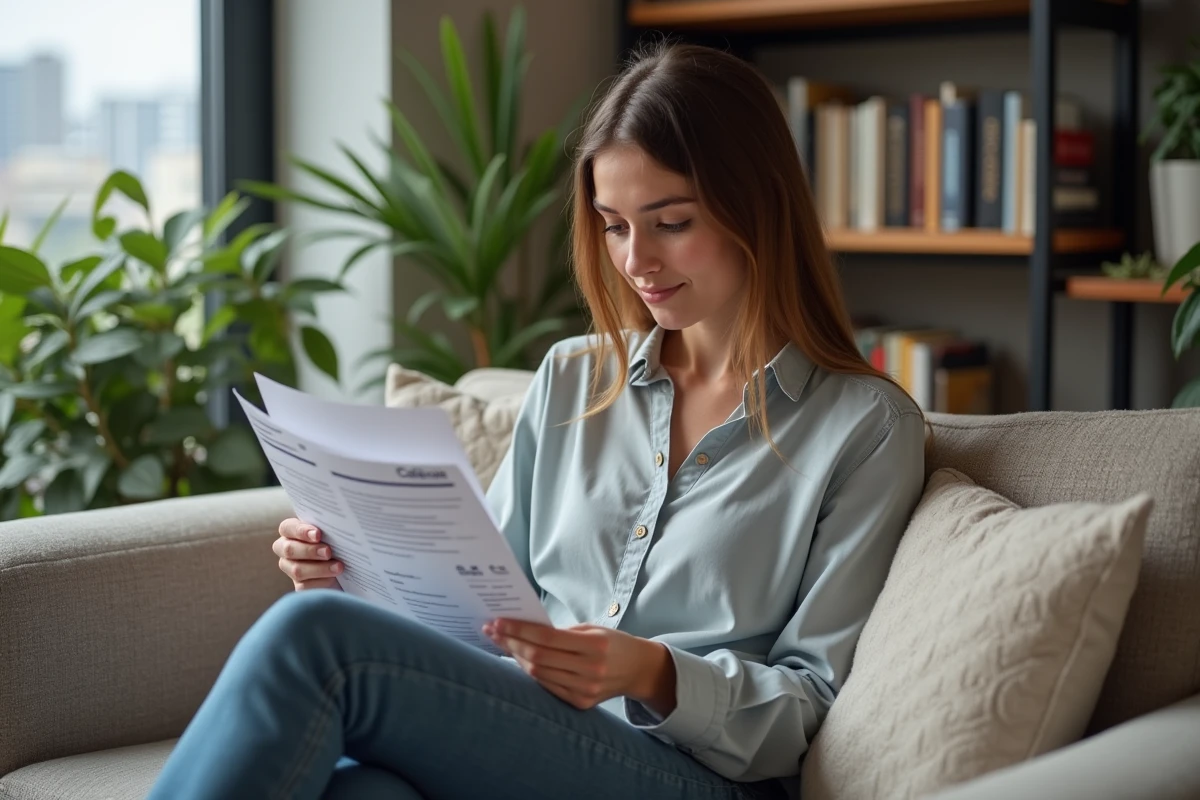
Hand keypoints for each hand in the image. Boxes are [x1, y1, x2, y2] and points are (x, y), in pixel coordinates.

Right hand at [273, 518, 343, 591]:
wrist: (348, 566)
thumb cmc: (338, 543)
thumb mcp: (333, 534)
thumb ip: (330, 528)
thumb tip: (339, 522)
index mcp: (291, 532)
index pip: (288, 527)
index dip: (301, 531)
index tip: (318, 534)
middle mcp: (286, 550)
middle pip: (289, 549)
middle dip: (310, 551)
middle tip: (328, 551)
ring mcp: (291, 569)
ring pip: (297, 570)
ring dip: (320, 568)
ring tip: (339, 567)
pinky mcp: (300, 586)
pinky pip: (306, 586)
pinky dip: (322, 582)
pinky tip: (334, 579)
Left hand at [483, 619, 675, 713]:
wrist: (638, 670)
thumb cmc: (612, 643)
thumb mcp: (592, 629)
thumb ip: (561, 632)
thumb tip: (523, 630)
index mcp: (595, 645)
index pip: (546, 638)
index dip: (519, 630)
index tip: (498, 622)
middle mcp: (590, 670)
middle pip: (538, 658)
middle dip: (511, 643)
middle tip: (492, 631)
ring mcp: (585, 689)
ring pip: (538, 674)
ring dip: (516, 658)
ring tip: (502, 643)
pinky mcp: (580, 703)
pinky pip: (547, 686)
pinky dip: (530, 672)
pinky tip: (519, 660)